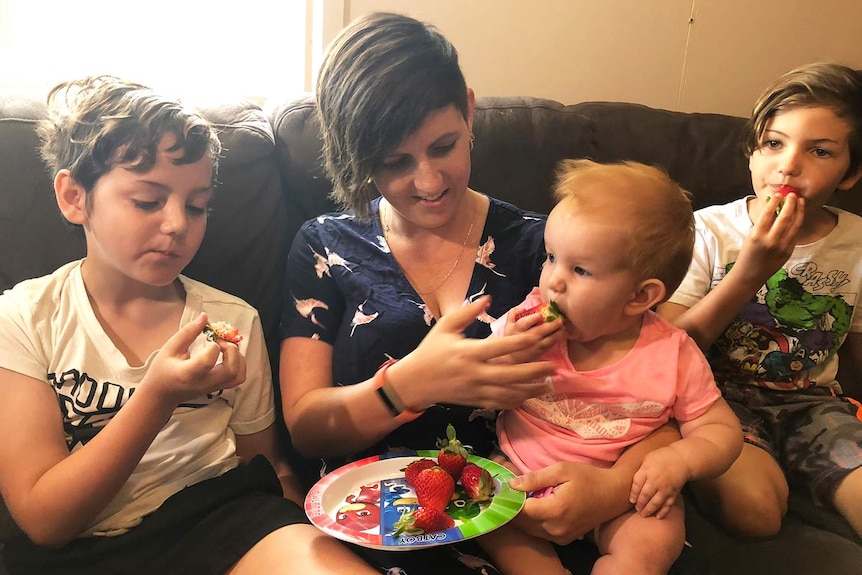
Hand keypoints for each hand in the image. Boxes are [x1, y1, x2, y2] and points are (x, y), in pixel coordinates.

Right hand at [142, 313, 246, 405]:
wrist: (162, 394)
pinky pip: (238, 379)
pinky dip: (240, 365)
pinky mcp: (219, 388)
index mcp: (188, 374)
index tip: (208, 339)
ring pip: (238, 376)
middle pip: (231, 370)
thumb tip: (205, 317)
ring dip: (238, 357)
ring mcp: (214, 388)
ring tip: (226, 349)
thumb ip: (188, 332)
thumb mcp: (170, 348)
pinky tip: (228, 356)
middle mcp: (204, 383)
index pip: (208, 361)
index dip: (213, 346)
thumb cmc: (162, 370)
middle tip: (220, 342)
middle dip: (232, 350)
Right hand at [392, 297, 555, 410]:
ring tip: (549, 385)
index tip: (541, 337)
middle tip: (554, 367)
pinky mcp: (475, 401)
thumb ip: (468, 312)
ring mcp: (476, 390)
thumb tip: (489, 298)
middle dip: (535, 371)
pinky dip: (517, 401)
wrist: (415, 381)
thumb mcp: (446, 326)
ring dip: (531, 390)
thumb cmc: (431, 349)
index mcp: (469, 352)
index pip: (502, 346)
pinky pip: (501, 403)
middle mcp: (475, 372)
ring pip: (510, 393)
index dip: (525, 342)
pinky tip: (529, 396)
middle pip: (511, 374)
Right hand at [497, 307, 563, 363]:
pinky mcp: (539, 352)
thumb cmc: (511, 336)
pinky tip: (561, 334)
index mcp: (516, 329)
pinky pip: (549, 346)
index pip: (524, 323)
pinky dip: (556, 340)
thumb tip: (523, 308)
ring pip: (546, 340)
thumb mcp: (508, 323)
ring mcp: (533, 347)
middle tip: (559, 320)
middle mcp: (525, 338)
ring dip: (556, 334)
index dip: (532, 319)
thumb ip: (513, 313)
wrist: (511, 356)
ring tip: (563, 327)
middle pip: (538, 332)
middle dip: (550, 326)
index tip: (541, 314)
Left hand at [508, 461, 629, 543]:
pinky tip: (535, 507)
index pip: (520, 509)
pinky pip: (540, 533)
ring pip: (529, 529)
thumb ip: (535, 478)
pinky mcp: (564, 540)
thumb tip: (512, 485)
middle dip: (513, 507)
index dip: (510, 498)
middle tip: (510, 491)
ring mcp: (560, 537)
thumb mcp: (562, 470)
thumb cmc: (588, 477)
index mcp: (554, 510)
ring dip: (522, 515)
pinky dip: (532, 522)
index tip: (505, 487)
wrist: (614, 495)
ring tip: (521, 497)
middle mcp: (555, 529)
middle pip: (522, 522)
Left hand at [629, 446, 689, 518]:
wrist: (682, 459)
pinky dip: (663, 512)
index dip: (633, 494)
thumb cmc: (661, 457)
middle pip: (645, 495)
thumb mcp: (647, 459)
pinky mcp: (673, 493)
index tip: (631, 500)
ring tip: (644, 514)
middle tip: (637, 509)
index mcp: (647, 470)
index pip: (637, 485)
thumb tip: (632, 482)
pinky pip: (668, 505)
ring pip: (655, 503)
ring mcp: (665, 488)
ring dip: (649, 510)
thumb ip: (640, 470)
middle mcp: (656, 481)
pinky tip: (658, 517)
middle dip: (640, 504)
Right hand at [735, 193, 804, 286]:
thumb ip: (763, 224)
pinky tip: (798, 215)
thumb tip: (774, 208)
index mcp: (757, 235)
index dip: (775, 202)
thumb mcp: (750, 236)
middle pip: (785, 217)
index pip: (768, 213)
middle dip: (790, 203)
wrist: (749, 275)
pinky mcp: (788, 251)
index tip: (778, 194)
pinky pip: (795, 233)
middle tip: (792, 194)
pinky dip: (797, 222)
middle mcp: (771, 240)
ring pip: (794, 224)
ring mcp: (782, 246)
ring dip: (798, 210)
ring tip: (800, 201)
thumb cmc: (747, 254)